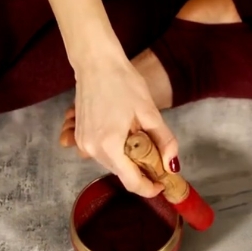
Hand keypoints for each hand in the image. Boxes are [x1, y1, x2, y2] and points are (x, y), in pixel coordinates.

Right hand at [63, 50, 178, 197]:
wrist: (96, 63)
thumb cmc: (123, 82)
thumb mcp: (150, 112)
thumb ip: (164, 141)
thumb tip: (172, 166)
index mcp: (109, 146)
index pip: (131, 182)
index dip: (150, 187)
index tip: (162, 183)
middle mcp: (91, 149)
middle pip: (122, 173)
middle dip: (141, 172)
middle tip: (157, 158)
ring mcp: (83, 143)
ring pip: (112, 164)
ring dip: (128, 160)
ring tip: (140, 139)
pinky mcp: (79, 136)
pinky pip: (101, 153)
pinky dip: (115, 151)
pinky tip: (124, 133)